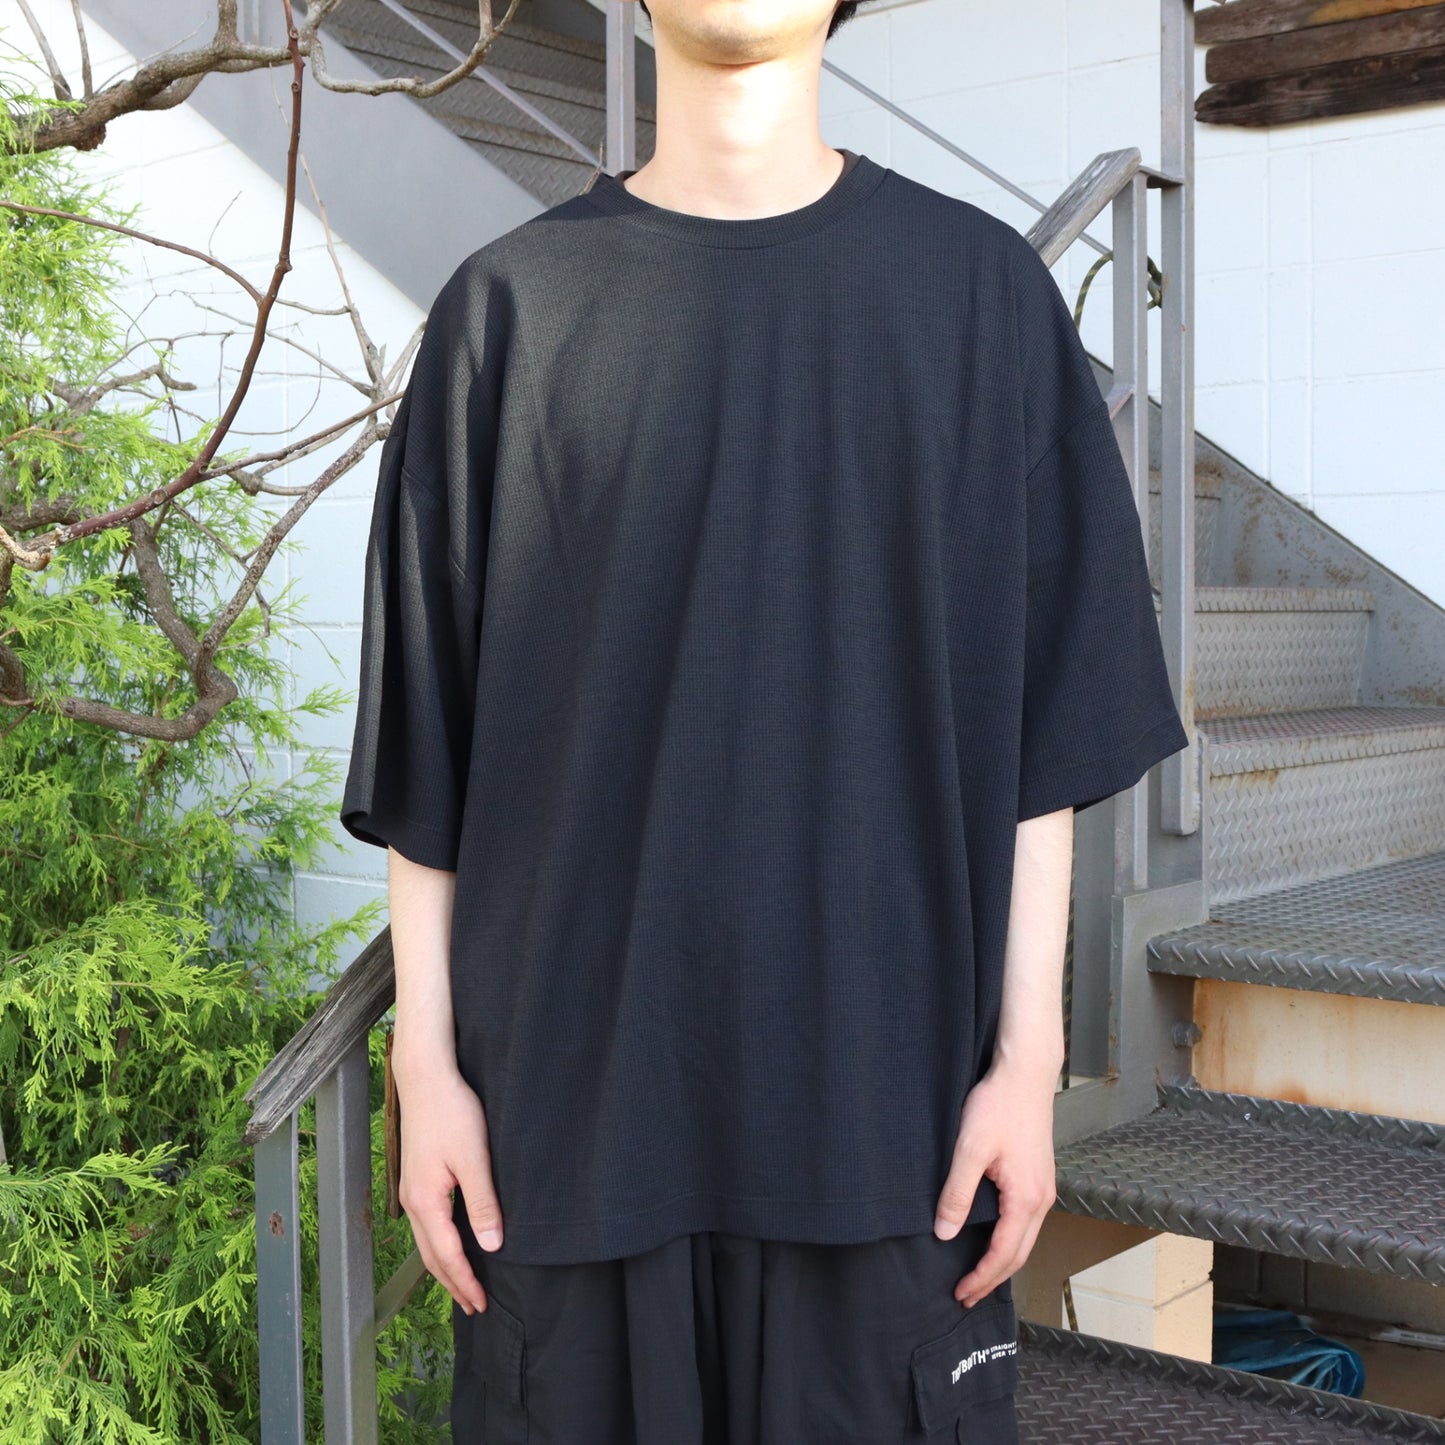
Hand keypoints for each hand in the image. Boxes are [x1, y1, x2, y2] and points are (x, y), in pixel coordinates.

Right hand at [394, 1061, 502, 1314]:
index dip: (465, 1281)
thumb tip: (491, 1246)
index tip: (480, 1303)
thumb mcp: (474, 1159)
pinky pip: (426, 1224)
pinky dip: (438, 1245)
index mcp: (426, 1202)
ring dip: (444, 1266)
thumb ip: (482, 1204)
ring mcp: (410, 1190)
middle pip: (431, 1256)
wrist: (426, 1078)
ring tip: (462, 1284)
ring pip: (426, 1242)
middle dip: (452, 1283)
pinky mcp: (416, 1177)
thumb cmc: (452, 1113)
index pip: (447, 1255)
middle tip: (473, 1306)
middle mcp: (412, 1202)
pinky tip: (450, 1243)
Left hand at [932, 1056, 1057, 1306]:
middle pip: (1019, 1254)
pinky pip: (1027, 1221)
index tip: (959, 1293)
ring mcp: (1044, 1188)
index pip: (1003, 1254)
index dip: (981, 1277)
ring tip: (977, 1274)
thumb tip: (944, 1233)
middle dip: (992, 1278)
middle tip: (966, 1295)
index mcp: (1026, 1199)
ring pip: (1025, 1239)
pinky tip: (994, 1239)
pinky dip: (1011, 1240)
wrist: (1025, 1073)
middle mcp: (1042, 1199)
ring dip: (1003, 1261)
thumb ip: (957, 1194)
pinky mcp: (1039, 1176)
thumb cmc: (998, 1106)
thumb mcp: (969, 1150)